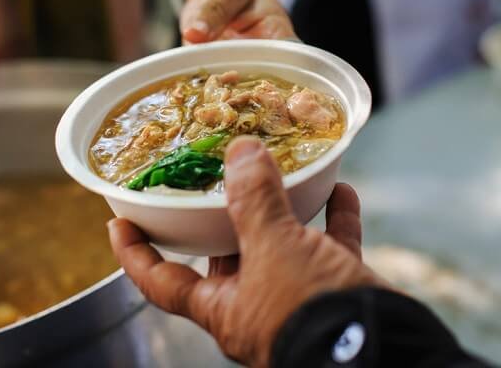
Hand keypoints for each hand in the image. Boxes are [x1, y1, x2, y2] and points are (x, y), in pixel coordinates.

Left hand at [107, 136, 386, 366]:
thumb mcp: (275, 250)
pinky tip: (339, 190)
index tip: (116, 223)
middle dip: (223, 216)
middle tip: (215, 177)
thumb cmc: (312, 314)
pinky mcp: (335, 292)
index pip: (161, 281)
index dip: (135, 253)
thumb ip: (255, 201)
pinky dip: (333, 219)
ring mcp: (295, 298)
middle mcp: (255, 304)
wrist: (384, 353)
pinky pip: (330, 248)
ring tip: (282, 173)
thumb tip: (239, 153)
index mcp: (225, 306)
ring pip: (282, 246)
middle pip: (226, 256)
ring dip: (283, 209)